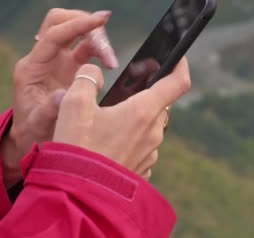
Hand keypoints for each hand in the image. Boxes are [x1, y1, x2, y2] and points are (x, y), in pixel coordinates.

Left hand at [2, 9, 118, 186]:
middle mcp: (43, 59)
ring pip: (76, 32)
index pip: (54, 35)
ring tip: (112, 62)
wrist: (32, 142)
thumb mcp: (38, 126)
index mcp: (31, 68)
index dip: (78, 24)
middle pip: (61, 22)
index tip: (102, 20)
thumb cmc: (33, 135)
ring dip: (97, 39)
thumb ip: (49, 111)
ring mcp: (56, 61)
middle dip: (85, 24)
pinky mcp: (70, 67)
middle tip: (106, 42)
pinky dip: (100, 50)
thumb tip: (63, 96)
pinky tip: (110, 63)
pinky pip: (86, 47)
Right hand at [53, 58, 190, 178]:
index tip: (177, 57)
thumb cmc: (76, 148)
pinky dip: (130, 140)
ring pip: (150, 126)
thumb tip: (93, 72)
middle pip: (160, 103)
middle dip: (147, 92)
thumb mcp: (73, 105)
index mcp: (143, 111)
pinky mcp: (143, 170)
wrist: (76, 195)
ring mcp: (150, 153)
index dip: (181, 65)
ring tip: (107, 120)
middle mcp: (154, 132)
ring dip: (136, 119)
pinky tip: (107, 143)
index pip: (178, 82)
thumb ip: (86, 79)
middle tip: (125, 88)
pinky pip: (143, 147)